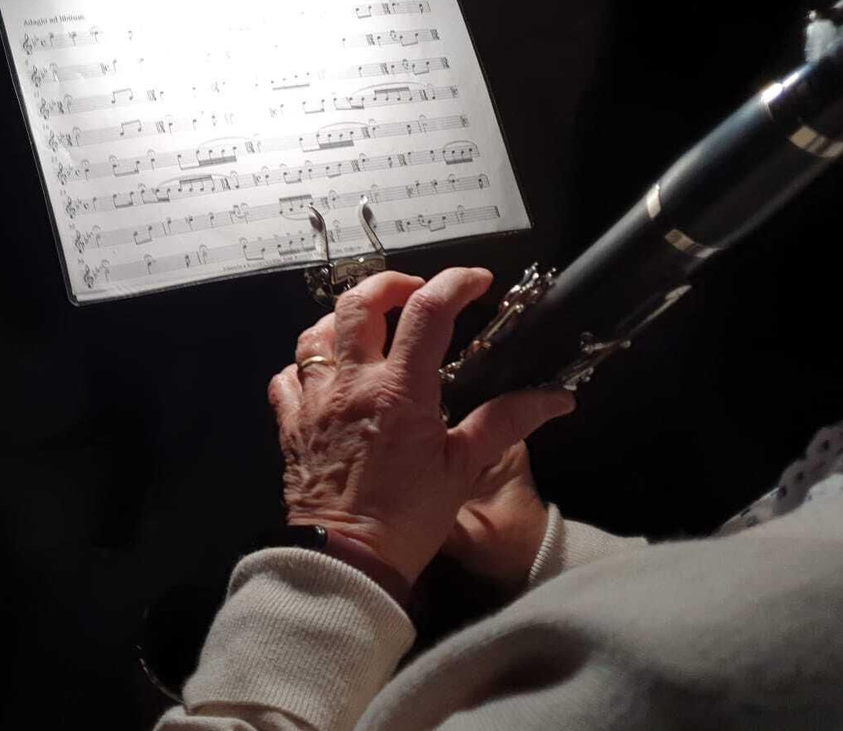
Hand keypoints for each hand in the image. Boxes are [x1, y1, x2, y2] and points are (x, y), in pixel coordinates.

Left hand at [267, 269, 574, 582]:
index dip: (455, 283)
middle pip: (358, 303)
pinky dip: (304, 367)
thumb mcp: (463, 468)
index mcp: (400, 389)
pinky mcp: (290, 422)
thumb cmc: (408, 517)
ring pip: (315, 333)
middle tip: (414, 294)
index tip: (476, 283)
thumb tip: (555, 397)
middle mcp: (352, 383)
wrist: (346, 559)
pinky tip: (324, 377)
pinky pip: (287, 377)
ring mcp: (315, 400)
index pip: (428, 310)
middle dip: (389, 284)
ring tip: (369, 332)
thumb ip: (506, 422)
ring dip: (343, 322)